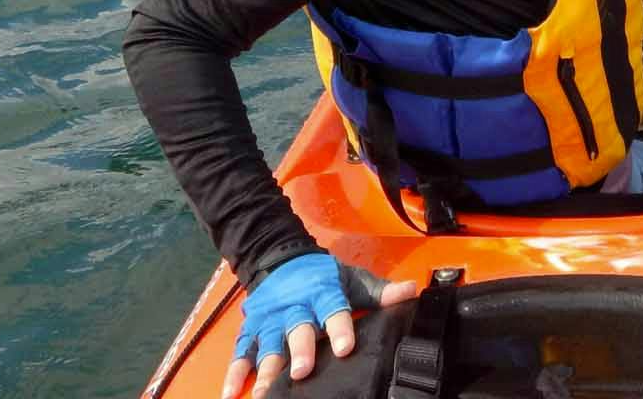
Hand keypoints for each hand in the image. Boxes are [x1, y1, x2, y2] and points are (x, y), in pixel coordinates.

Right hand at [223, 253, 418, 398]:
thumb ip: (380, 292)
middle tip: (302, 371)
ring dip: (266, 368)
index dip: (339, 327)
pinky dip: (234, 372)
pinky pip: (241, 352)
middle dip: (298, 350)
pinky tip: (230, 393)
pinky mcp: (251, 329)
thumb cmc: (323, 277)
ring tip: (264, 394)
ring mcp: (270, 320)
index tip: (345, 347)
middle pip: (297, 329)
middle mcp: (294, 306)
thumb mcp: (352, 279)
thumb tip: (412, 292)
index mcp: (322, 291)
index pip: (334, 308)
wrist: (280, 257)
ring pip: (267, 344)